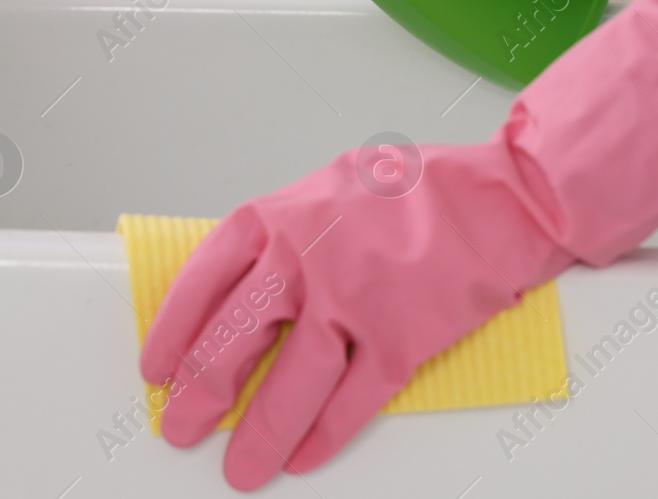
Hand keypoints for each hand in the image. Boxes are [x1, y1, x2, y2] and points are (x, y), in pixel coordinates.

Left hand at [140, 0, 657, 488]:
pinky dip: (324, 435)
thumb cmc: (415, 190)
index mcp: (278, 217)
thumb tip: (238, 291)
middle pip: (233, 341)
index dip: (173, 331)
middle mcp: (306, 261)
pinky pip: (351, 401)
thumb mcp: (327, 189)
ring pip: (288, 385)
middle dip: (199, 394)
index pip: (203, 282)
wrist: (501, 197)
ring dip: (257, 435)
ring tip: (237, 468)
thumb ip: (282, 235)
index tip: (156, 365)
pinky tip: (305, 456)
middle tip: (180, 427)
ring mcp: (353, 302)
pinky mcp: (402, 340)